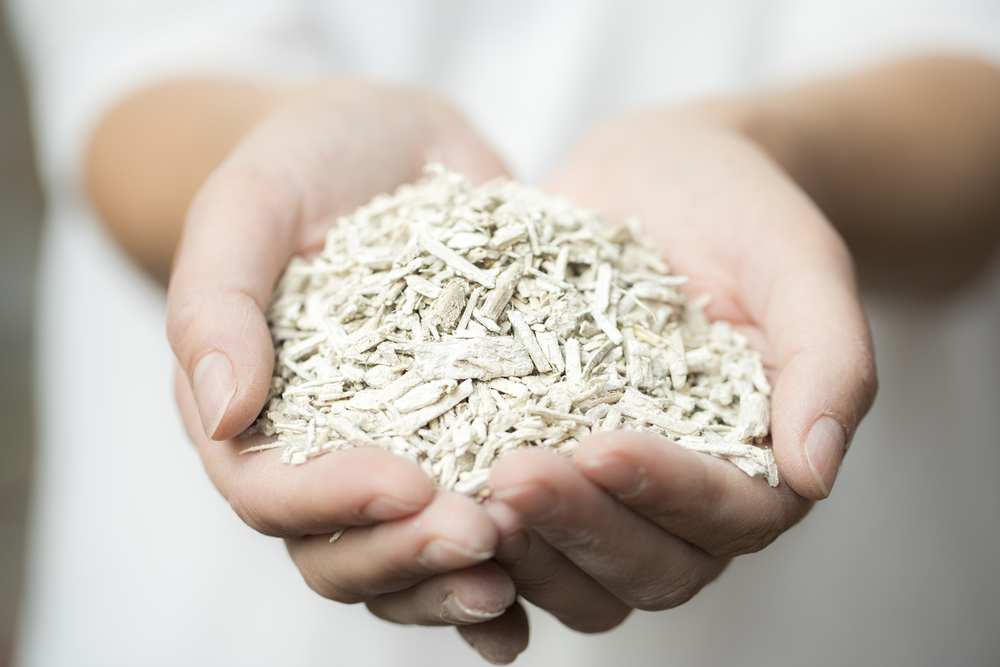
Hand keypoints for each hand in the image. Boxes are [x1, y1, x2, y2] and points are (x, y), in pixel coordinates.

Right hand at [166, 80, 526, 661]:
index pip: (268, 488)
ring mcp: (393, 452)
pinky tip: (540, 591)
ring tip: (515, 574)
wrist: (386, 141)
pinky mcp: (462, 440)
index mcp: (249, 409)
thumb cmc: (304, 161)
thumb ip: (217, 301)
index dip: (330, 501)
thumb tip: (221, 411)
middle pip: (339, 548)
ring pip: (405, 556)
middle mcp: (318, 449)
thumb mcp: (251, 202)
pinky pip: (471, 519)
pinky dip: (503, 566)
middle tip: (479, 534)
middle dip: (405, 554)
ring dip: (454, 582)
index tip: (403, 484)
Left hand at [484, 104, 876, 631]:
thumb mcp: (798, 263)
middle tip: (510, 477)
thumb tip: (816, 471)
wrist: (663, 177)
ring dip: (522, 548)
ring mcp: (606, 492)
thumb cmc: (743, 213)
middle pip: (643, 566)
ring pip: (573, 569)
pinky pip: (512, 520)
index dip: (665, 493)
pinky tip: (420, 495)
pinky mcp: (539, 459)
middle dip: (578, 528)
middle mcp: (681, 498)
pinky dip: (471, 524)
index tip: (599, 448)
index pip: (725, 518)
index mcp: (757, 465)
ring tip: (461, 496)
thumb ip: (829, 361)